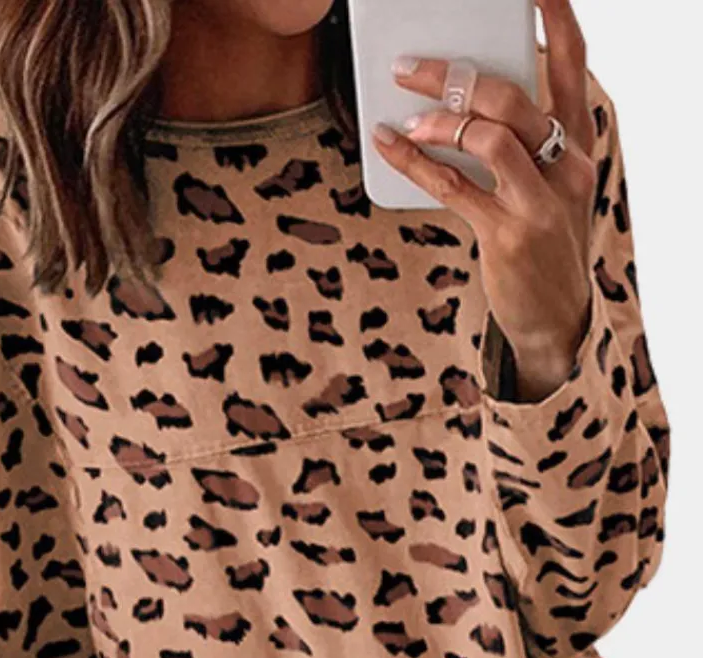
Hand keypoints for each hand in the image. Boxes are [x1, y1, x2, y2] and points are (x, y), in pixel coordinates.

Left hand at [371, 0, 596, 401]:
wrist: (556, 317)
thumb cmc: (542, 243)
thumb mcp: (546, 188)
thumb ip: (517, 148)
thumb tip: (456, 107)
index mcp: (579, 145)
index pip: (571, 68)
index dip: (555, 22)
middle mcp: (567, 166)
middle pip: (513, 96)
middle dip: (455, 74)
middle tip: (409, 66)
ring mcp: (540, 200)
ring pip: (489, 136)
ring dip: (439, 120)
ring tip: (405, 118)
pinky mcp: (508, 234)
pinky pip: (453, 186)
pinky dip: (415, 161)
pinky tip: (388, 144)